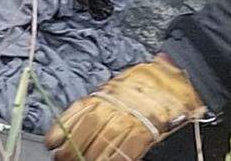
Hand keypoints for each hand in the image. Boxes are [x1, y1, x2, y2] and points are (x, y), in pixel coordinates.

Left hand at [46, 55, 206, 159]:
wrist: (177, 78)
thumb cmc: (148, 81)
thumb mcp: (116, 85)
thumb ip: (96, 101)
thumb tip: (71, 124)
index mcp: (104, 94)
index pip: (74, 115)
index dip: (60, 133)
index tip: (53, 144)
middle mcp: (112, 107)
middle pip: (83, 134)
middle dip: (70, 151)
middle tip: (64, 159)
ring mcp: (128, 120)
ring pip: (100, 147)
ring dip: (88, 159)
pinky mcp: (144, 133)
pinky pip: (124, 153)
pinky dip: (114, 160)